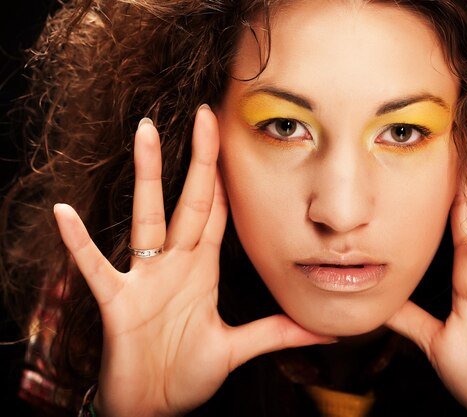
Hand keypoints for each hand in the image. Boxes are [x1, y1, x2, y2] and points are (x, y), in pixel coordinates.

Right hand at [53, 106, 331, 416]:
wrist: (151, 406)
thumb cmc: (186, 372)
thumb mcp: (237, 349)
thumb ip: (278, 333)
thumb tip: (328, 332)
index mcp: (201, 270)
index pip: (216, 213)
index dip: (225, 178)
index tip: (232, 141)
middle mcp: (174, 265)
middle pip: (187, 201)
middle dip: (198, 160)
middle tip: (204, 115)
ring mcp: (145, 279)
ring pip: (145, 218)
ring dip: (146, 177)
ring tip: (145, 134)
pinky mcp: (118, 302)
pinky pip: (97, 268)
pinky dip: (79, 244)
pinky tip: (64, 214)